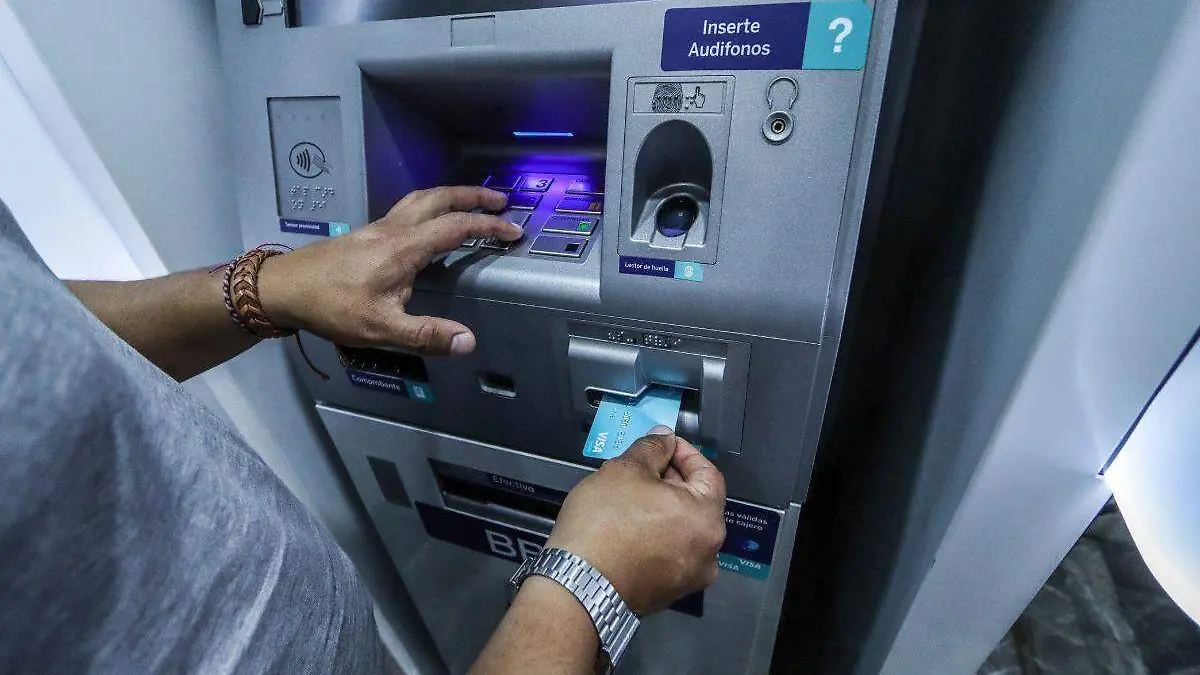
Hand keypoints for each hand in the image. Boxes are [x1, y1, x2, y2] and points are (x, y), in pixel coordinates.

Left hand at [257, 186, 521, 355]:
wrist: (283, 288)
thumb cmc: (330, 307)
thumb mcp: (380, 328)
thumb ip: (426, 334)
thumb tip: (468, 341)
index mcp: (404, 248)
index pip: (456, 227)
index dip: (488, 227)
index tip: (514, 231)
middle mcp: (393, 229)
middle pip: (439, 199)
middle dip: (473, 196)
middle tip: (501, 200)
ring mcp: (378, 227)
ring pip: (421, 199)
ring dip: (451, 196)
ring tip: (472, 201)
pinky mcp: (366, 233)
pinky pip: (407, 208)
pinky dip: (431, 206)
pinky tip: (430, 222)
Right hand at [546, 429, 726, 614]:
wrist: (578, 586)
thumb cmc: (605, 523)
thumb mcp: (625, 470)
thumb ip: (652, 448)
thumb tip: (664, 439)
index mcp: (708, 519)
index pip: (709, 474)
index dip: (684, 452)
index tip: (662, 444)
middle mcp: (709, 552)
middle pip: (696, 503)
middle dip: (670, 480)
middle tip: (640, 467)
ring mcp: (689, 577)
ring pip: (681, 529)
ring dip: (660, 508)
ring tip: (628, 495)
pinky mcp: (667, 592)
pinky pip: (667, 552)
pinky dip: (654, 534)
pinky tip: (626, 525)